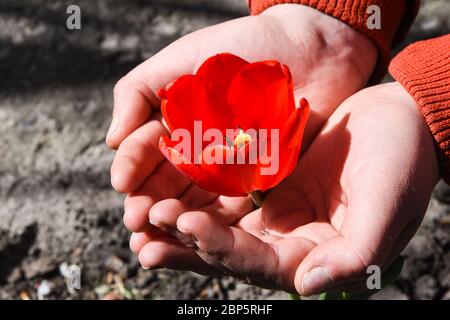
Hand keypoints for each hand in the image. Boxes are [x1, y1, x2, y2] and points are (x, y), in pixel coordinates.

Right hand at [108, 4, 376, 234]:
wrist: (309, 49)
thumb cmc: (242, 46)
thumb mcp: (181, 60)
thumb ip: (139, 92)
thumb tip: (111, 140)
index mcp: (174, 127)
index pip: (146, 154)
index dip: (133, 168)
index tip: (123, 183)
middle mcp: (197, 155)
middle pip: (167, 187)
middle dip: (150, 206)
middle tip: (137, 224)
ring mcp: (227, 172)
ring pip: (195, 205)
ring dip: (175, 226)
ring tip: (155, 245)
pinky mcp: (259, 184)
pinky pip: (234, 209)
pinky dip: (215, 227)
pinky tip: (199, 239)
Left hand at [133, 82, 438, 294]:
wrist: (402, 121)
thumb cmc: (403, 165)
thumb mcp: (386, 210)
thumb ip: (353, 255)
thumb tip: (307, 287)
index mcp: (313, 257)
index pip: (258, 264)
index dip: (220, 249)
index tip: (185, 225)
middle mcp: (288, 241)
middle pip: (227, 250)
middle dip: (185, 241)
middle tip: (142, 228)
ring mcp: (275, 211)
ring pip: (220, 223)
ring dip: (181, 221)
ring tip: (141, 215)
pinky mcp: (267, 182)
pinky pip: (226, 189)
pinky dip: (198, 190)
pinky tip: (167, 183)